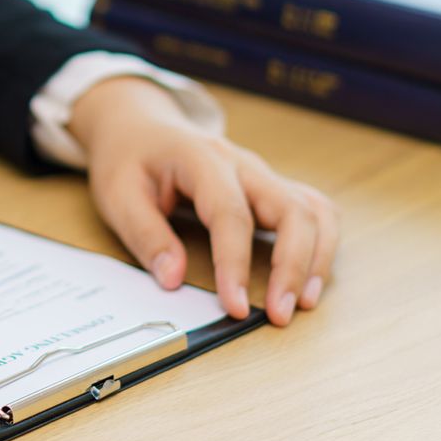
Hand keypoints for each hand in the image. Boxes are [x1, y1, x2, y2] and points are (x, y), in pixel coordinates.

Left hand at [67, 76, 338, 326]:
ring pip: (314, 209)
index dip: (235, 264)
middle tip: (280, 315)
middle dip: (292, 266)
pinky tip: (310, 279)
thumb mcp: (118, 195)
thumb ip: (145, 235)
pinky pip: (314, 210)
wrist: (140, 126)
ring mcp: (263, 175)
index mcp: (202, 159)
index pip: (231, 214)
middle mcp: (243, 164)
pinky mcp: (272, 188)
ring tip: (305, 303)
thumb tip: (173, 278)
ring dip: (317, 258)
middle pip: (291, 209)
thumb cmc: (129, 160)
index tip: (234, 307)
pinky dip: (322, 244)